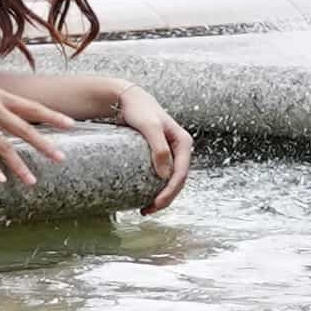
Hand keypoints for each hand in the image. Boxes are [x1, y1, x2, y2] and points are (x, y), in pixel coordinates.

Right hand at [0, 63, 75, 186]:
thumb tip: (4, 110)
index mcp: (0, 97)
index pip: (33, 107)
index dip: (52, 116)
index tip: (71, 124)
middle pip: (25, 129)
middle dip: (44, 145)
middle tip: (61, 158)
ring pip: (5, 147)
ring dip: (19, 165)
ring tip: (31, 180)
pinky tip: (0, 180)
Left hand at [105, 81, 195, 212]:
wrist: (127, 99)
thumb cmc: (139, 110)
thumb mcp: (149, 127)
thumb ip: (159, 149)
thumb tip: (165, 175)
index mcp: (183, 142)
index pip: (181, 173)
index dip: (171, 191)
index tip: (156, 204)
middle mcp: (179, 148)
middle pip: (178, 180)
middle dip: (166, 198)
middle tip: (147, 211)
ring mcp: (170, 152)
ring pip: (170, 179)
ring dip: (161, 196)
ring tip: (144, 209)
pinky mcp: (159, 154)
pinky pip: (161, 174)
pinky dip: (154, 187)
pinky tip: (142, 196)